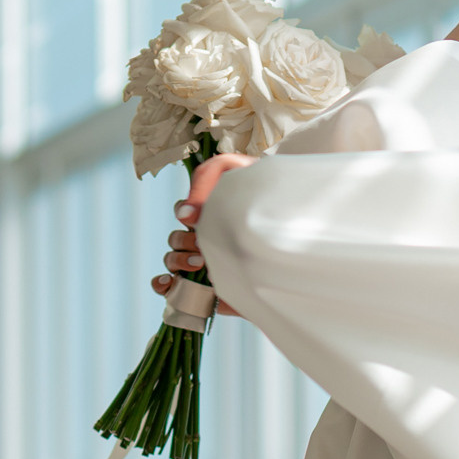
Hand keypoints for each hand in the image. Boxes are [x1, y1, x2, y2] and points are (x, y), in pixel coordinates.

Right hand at [151, 151, 250, 315]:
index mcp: (211, 213)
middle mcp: (207, 237)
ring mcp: (206, 263)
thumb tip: (184, 214)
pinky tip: (172, 282)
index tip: (193, 218)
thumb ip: (205, 181)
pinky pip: (171, 287)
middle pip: (175, 239)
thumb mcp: (233, 172)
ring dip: (177, 260)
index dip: (183, 214)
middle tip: (204, 246)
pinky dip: (163, 283)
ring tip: (200, 263)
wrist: (295, 225)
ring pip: (171, 261)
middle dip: (184, 241)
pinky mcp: (209, 287)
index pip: (183, 213)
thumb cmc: (265, 193)